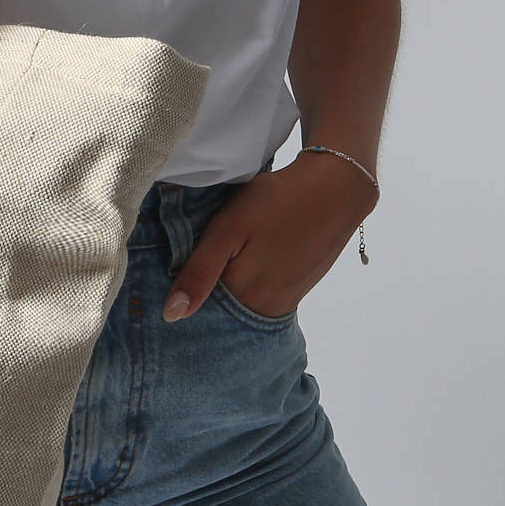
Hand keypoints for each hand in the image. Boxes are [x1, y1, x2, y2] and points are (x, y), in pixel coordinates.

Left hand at [161, 151, 379, 321]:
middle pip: (222, 316)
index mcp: (242, 295)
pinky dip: (246, 291)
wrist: (335, 189)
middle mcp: (264, 308)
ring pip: (241, 310)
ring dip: (225, 296)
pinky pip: (261, 302)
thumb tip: (172, 316)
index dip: (182, 298)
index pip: (199, 314)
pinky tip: (243, 267)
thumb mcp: (227, 230)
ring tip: (218, 267)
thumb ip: (199, 273)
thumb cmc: (275, 203)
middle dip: (203, 300)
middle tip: (192, 270)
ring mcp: (283, 302)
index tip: (169, 283)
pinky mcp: (296, 292)